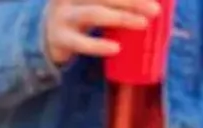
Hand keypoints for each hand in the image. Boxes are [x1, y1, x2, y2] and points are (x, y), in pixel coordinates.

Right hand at [44, 0, 161, 65]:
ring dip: (120, 18)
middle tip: (155, 10)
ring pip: (93, 14)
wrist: (48, 35)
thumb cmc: (81, 14)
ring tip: (142, 24)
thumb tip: (150, 6)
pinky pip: (80, 42)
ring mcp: (62, 15)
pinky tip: (116, 48)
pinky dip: (98, 45)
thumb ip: (114, 3)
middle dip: (131, 1)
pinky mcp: (60, 38)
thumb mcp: (96, 2)